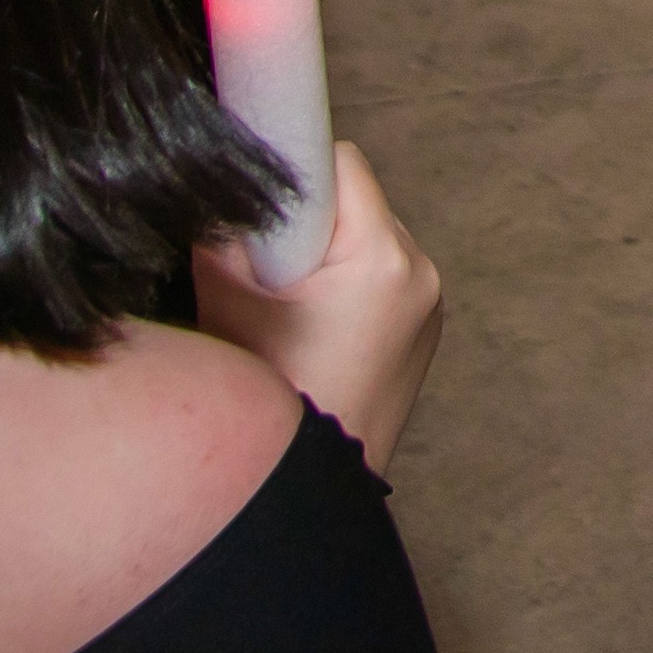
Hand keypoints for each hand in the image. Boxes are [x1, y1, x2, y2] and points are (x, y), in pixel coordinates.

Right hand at [194, 136, 447, 472]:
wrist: (315, 489)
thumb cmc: (273, 396)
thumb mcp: (226, 302)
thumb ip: (224, 233)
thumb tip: (222, 181)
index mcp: (381, 256)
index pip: (340, 163)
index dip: (295, 167)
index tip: (263, 183)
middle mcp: (421, 270)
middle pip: (356, 200)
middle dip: (308, 219)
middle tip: (267, 266)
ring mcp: (430, 301)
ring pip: (368, 237)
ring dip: (329, 253)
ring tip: (290, 306)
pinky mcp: (427, 327)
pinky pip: (384, 276)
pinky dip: (350, 284)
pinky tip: (316, 326)